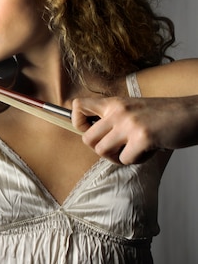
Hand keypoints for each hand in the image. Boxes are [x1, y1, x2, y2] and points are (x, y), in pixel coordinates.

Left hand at [72, 96, 197, 163]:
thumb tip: (93, 135)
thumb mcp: (132, 108)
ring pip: (101, 151)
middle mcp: (118, 111)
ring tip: (133, 150)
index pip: (77, 106)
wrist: (193, 113)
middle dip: (100, 150)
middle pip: (86, 138)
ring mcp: (129, 123)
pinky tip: (149, 151)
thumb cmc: (164, 115)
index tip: (91, 130)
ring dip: (117, 157)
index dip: (78, 122)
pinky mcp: (142, 137)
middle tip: (118, 149)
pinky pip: (125, 159)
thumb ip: (113, 118)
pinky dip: (137, 161)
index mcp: (114, 102)